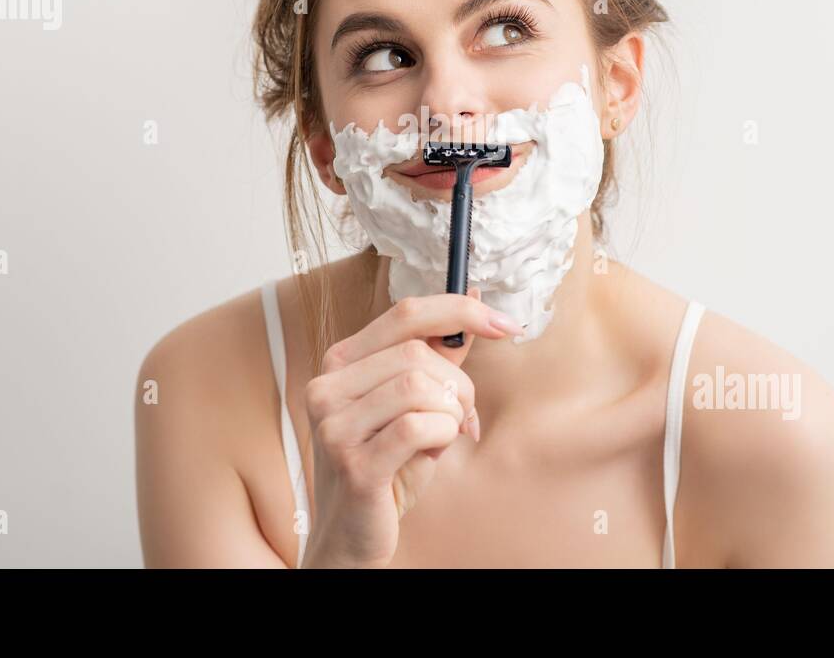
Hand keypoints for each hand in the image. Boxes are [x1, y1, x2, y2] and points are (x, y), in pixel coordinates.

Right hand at [299, 287, 522, 567]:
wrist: (353, 533)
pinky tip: (434, 452)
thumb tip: (473, 300)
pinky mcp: (353, 464)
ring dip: (450, 414)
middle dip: (459, 385)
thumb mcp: (414, 403)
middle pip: (418, 353)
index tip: (506, 326)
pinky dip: (442, 436)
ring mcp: (335, 426)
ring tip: (443, 437)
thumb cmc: (387, 465)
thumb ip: (439, 355)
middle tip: (463, 417)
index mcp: (341, 362)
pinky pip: (417, 427)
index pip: (405, 313)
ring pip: (419, 388)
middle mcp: (327, 387)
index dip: (460, 312)